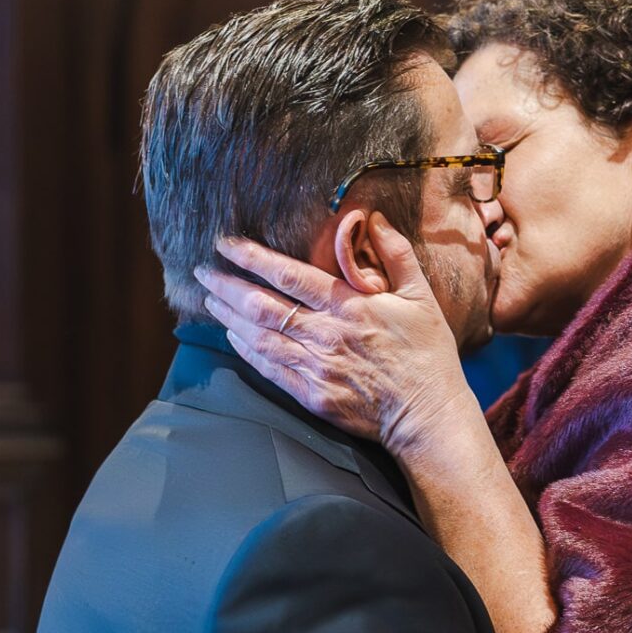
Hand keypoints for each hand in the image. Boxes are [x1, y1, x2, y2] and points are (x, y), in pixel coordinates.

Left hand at [199, 228, 477, 460]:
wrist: (428, 415)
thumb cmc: (427, 354)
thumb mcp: (421, 297)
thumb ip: (395, 253)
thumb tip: (373, 217)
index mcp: (349, 307)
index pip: (290, 276)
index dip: (253, 258)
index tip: (226, 244)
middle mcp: (326, 336)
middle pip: (262, 306)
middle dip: (227, 285)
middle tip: (203, 270)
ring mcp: (316, 369)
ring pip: (259, 337)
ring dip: (229, 316)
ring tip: (210, 298)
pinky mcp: (312, 397)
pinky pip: (269, 370)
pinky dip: (246, 350)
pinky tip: (233, 336)